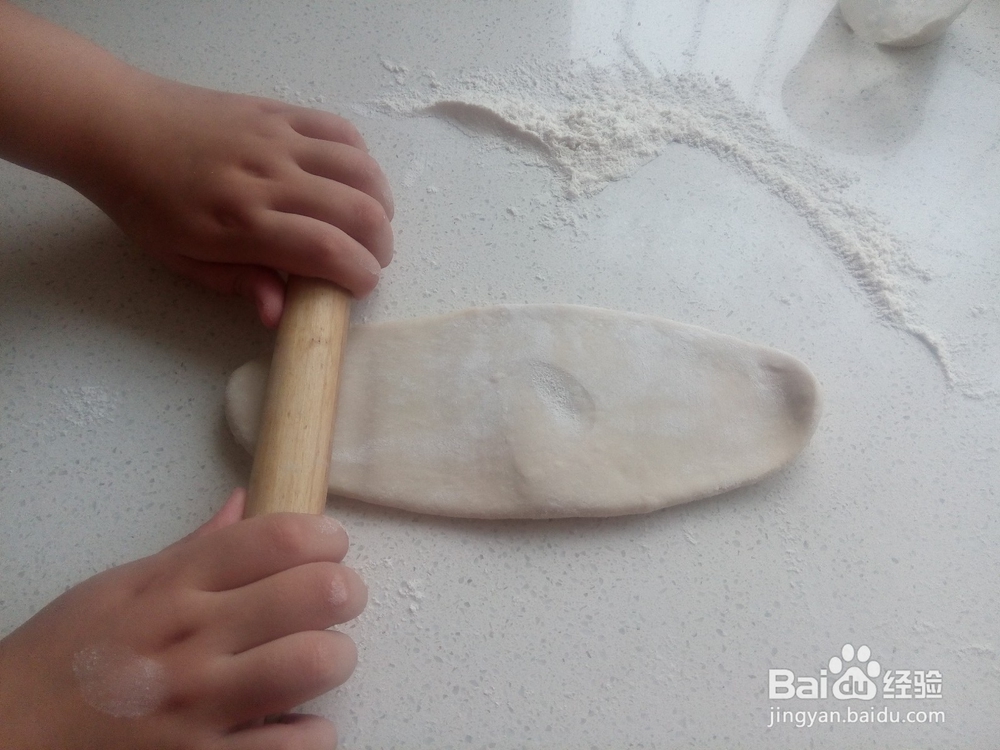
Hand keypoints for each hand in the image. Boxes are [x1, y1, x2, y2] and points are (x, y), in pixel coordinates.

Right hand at [0, 489, 366, 748]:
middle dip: (345, 591)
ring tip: (319, 660)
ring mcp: (199, 707)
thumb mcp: (116, 586)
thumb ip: (192, 548)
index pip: (279, 539)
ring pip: (317, 664)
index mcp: (172, 586)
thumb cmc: (58, 661)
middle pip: (315, 593)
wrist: (3, 744)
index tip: (331, 547)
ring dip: (333, 658)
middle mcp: (191, 639)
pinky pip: (301, 746)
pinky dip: (313, 733)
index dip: (325, 538)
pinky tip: (294, 721)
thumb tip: (244, 503)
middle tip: (338, 600)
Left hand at [87, 77, 394, 326]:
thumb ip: (238, 283)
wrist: (116, 125)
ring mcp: (278, 139)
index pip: (329, 251)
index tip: (359, 287)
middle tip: (370, 260)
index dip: (361, 275)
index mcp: (241, 223)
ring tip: (370, 223)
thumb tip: (281, 312)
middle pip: (359, 211)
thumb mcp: (181, 258)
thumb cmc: (145, 202)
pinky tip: (352, 181)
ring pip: (362, 169)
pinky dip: (362, 161)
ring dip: (380, 203)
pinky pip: (342, 131)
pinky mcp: (280, 112)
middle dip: (380, 246)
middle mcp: (269, 178)